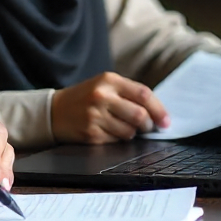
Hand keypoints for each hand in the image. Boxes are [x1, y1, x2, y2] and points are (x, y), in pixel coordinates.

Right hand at [50, 71, 168, 143]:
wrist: (54, 111)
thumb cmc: (85, 98)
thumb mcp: (104, 85)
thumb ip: (129, 94)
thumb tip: (157, 114)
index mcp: (108, 80)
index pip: (143, 94)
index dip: (159, 110)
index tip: (166, 122)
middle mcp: (101, 96)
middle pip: (139, 115)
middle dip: (148, 125)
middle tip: (148, 128)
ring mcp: (95, 116)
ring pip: (130, 131)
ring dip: (132, 133)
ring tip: (122, 127)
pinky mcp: (91, 133)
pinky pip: (116, 140)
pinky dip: (118, 138)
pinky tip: (108, 131)